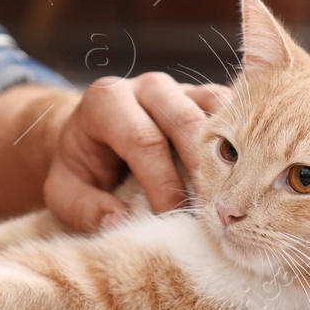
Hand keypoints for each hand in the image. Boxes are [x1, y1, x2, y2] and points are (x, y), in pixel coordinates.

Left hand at [43, 74, 229, 232]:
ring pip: (216, 112)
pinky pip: (235, 113)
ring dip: (230, 155)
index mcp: (107, 101)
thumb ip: (83, 207)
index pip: (143, 139)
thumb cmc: (81, 165)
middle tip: (213, 212)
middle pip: (185, 122)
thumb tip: (118, 222)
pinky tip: (246, 178)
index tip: (172, 218)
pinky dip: (244, 144)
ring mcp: (182, 88)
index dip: (161, 182)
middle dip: (202, 170)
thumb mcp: (63, 189)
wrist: (94, 134)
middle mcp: (147, 87)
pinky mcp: (207, 98)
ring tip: (234, 196)